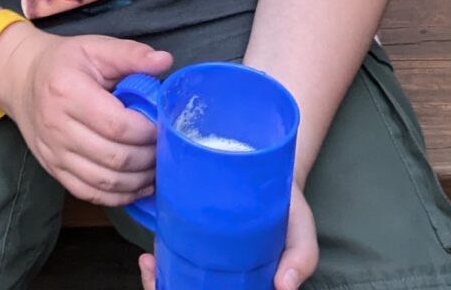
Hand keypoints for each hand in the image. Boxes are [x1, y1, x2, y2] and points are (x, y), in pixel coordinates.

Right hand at [0, 25, 172, 204]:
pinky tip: (137, 186)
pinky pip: (89, 193)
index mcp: (67, 91)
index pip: (117, 125)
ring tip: (157, 168)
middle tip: (166, 149)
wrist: (21, 79)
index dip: (147, 132)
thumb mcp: (95, 47)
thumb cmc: (63, 62)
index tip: (164, 126)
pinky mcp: (53, 169)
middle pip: (113, 158)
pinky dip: (118, 196)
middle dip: (148, 158)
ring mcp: (53, 152)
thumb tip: (164, 61)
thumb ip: (131, 54)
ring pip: (104, 182)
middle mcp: (56, 126)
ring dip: (138, 181)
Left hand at [137, 187, 316, 289]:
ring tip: (150, 263)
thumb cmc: (289, 210)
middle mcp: (229, 280)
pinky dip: (157, 272)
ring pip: (179, 289)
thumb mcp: (301, 232)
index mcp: (250, 283)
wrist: (272, 172)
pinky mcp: (196, 247)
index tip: (175, 289)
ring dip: (158, 285)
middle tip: (155, 272)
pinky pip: (171, 269)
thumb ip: (301, 258)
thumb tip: (284, 287)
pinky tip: (149, 258)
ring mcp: (210, 266)